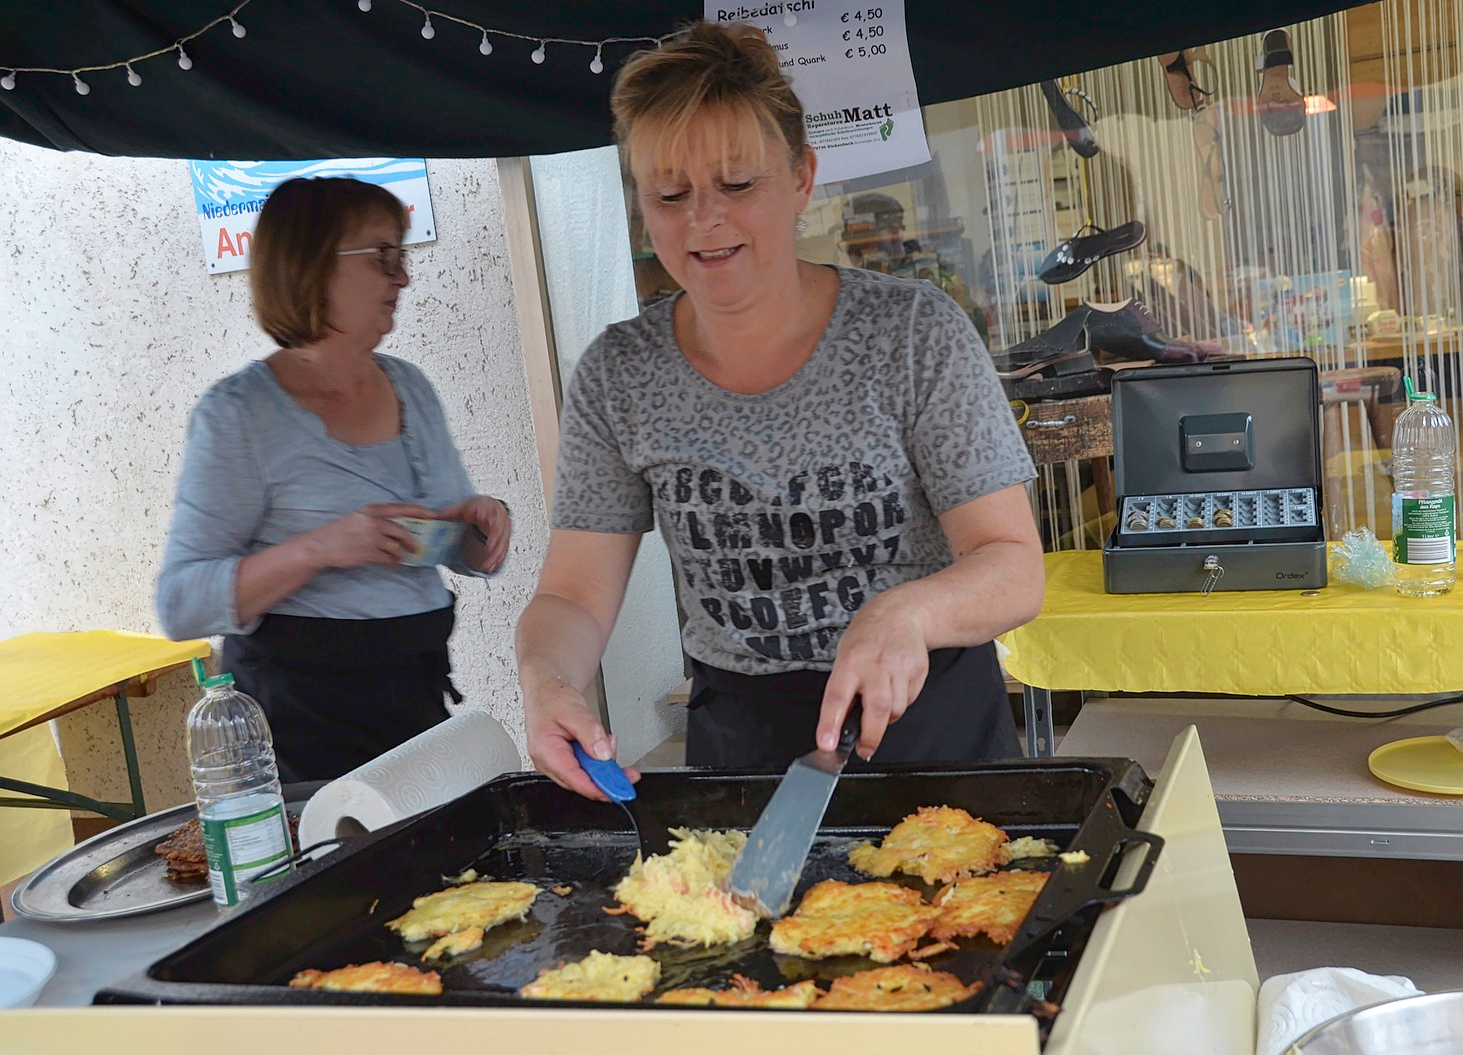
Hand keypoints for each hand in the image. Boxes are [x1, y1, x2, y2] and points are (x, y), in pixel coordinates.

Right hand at [312, 503, 435, 569]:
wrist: (320, 546)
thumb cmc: (339, 532)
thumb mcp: (357, 517)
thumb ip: (376, 519)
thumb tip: (397, 527)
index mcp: (371, 510)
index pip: (400, 508)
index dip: (418, 511)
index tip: (431, 514)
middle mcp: (373, 521)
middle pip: (402, 530)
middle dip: (412, 540)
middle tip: (417, 547)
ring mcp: (371, 537)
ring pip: (396, 546)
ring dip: (401, 554)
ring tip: (401, 557)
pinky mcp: (369, 553)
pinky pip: (388, 558)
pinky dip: (392, 562)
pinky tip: (391, 563)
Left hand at [439, 495, 511, 572]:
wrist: (489, 507)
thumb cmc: (475, 507)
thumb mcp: (461, 508)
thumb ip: (448, 513)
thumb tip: (429, 517)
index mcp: (486, 506)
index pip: (487, 511)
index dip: (485, 516)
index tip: (480, 523)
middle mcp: (497, 516)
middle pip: (499, 529)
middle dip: (494, 541)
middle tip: (487, 551)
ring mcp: (503, 527)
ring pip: (503, 541)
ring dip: (497, 554)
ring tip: (488, 565)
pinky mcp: (505, 536)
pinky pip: (504, 547)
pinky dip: (499, 557)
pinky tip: (492, 566)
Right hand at [525, 681, 638, 801]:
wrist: (546, 690)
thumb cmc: (552, 698)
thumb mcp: (574, 710)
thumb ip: (590, 733)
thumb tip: (604, 754)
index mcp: (545, 751)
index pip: (574, 779)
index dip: (599, 788)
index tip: (619, 789)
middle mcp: (547, 762)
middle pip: (582, 781)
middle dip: (606, 775)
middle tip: (627, 770)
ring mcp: (554, 763)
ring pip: (585, 776)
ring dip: (602, 764)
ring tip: (608, 742)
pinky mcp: (563, 761)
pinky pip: (584, 768)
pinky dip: (597, 760)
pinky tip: (601, 746)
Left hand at [816, 593, 930, 759]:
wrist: (900, 613)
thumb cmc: (866, 639)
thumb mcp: (844, 657)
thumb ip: (843, 689)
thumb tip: (840, 725)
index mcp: (849, 662)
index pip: (837, 697)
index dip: (831, 724)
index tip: (827, 744)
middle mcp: (875, 664)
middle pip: (877, 708)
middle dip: (871, 736)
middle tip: (864, 749)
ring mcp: (899, 667)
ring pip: (896, 709)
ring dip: (887, 718)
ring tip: (879, 704)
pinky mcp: (918, 670)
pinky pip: (910, 700)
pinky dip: (901, 703)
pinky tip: (895, 687)